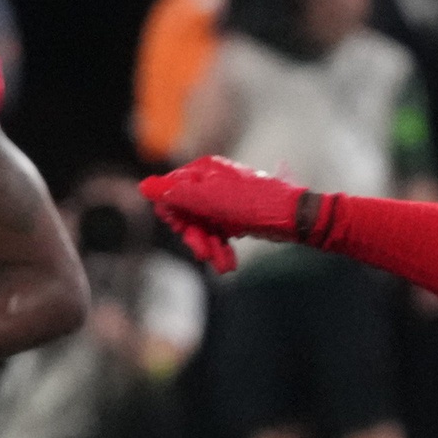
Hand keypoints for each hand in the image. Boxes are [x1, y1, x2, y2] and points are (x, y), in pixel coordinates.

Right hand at [139, 157, 308, 275]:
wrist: (294, 218)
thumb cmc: (256, 203)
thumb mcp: (211, 199)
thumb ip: (177, 193)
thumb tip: (143, 186)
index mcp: (203, 172)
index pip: (169, 194)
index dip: (173, 216)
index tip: (184, 229)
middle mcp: (209, 183)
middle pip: (184, 216)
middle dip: (195, 238)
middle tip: (204, 253)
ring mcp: (220, 201)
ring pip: (200, 229)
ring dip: (209, 249)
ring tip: (222, 265)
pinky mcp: (231, 216)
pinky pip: (215, 234)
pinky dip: (219, 249)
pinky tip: (227, 263)